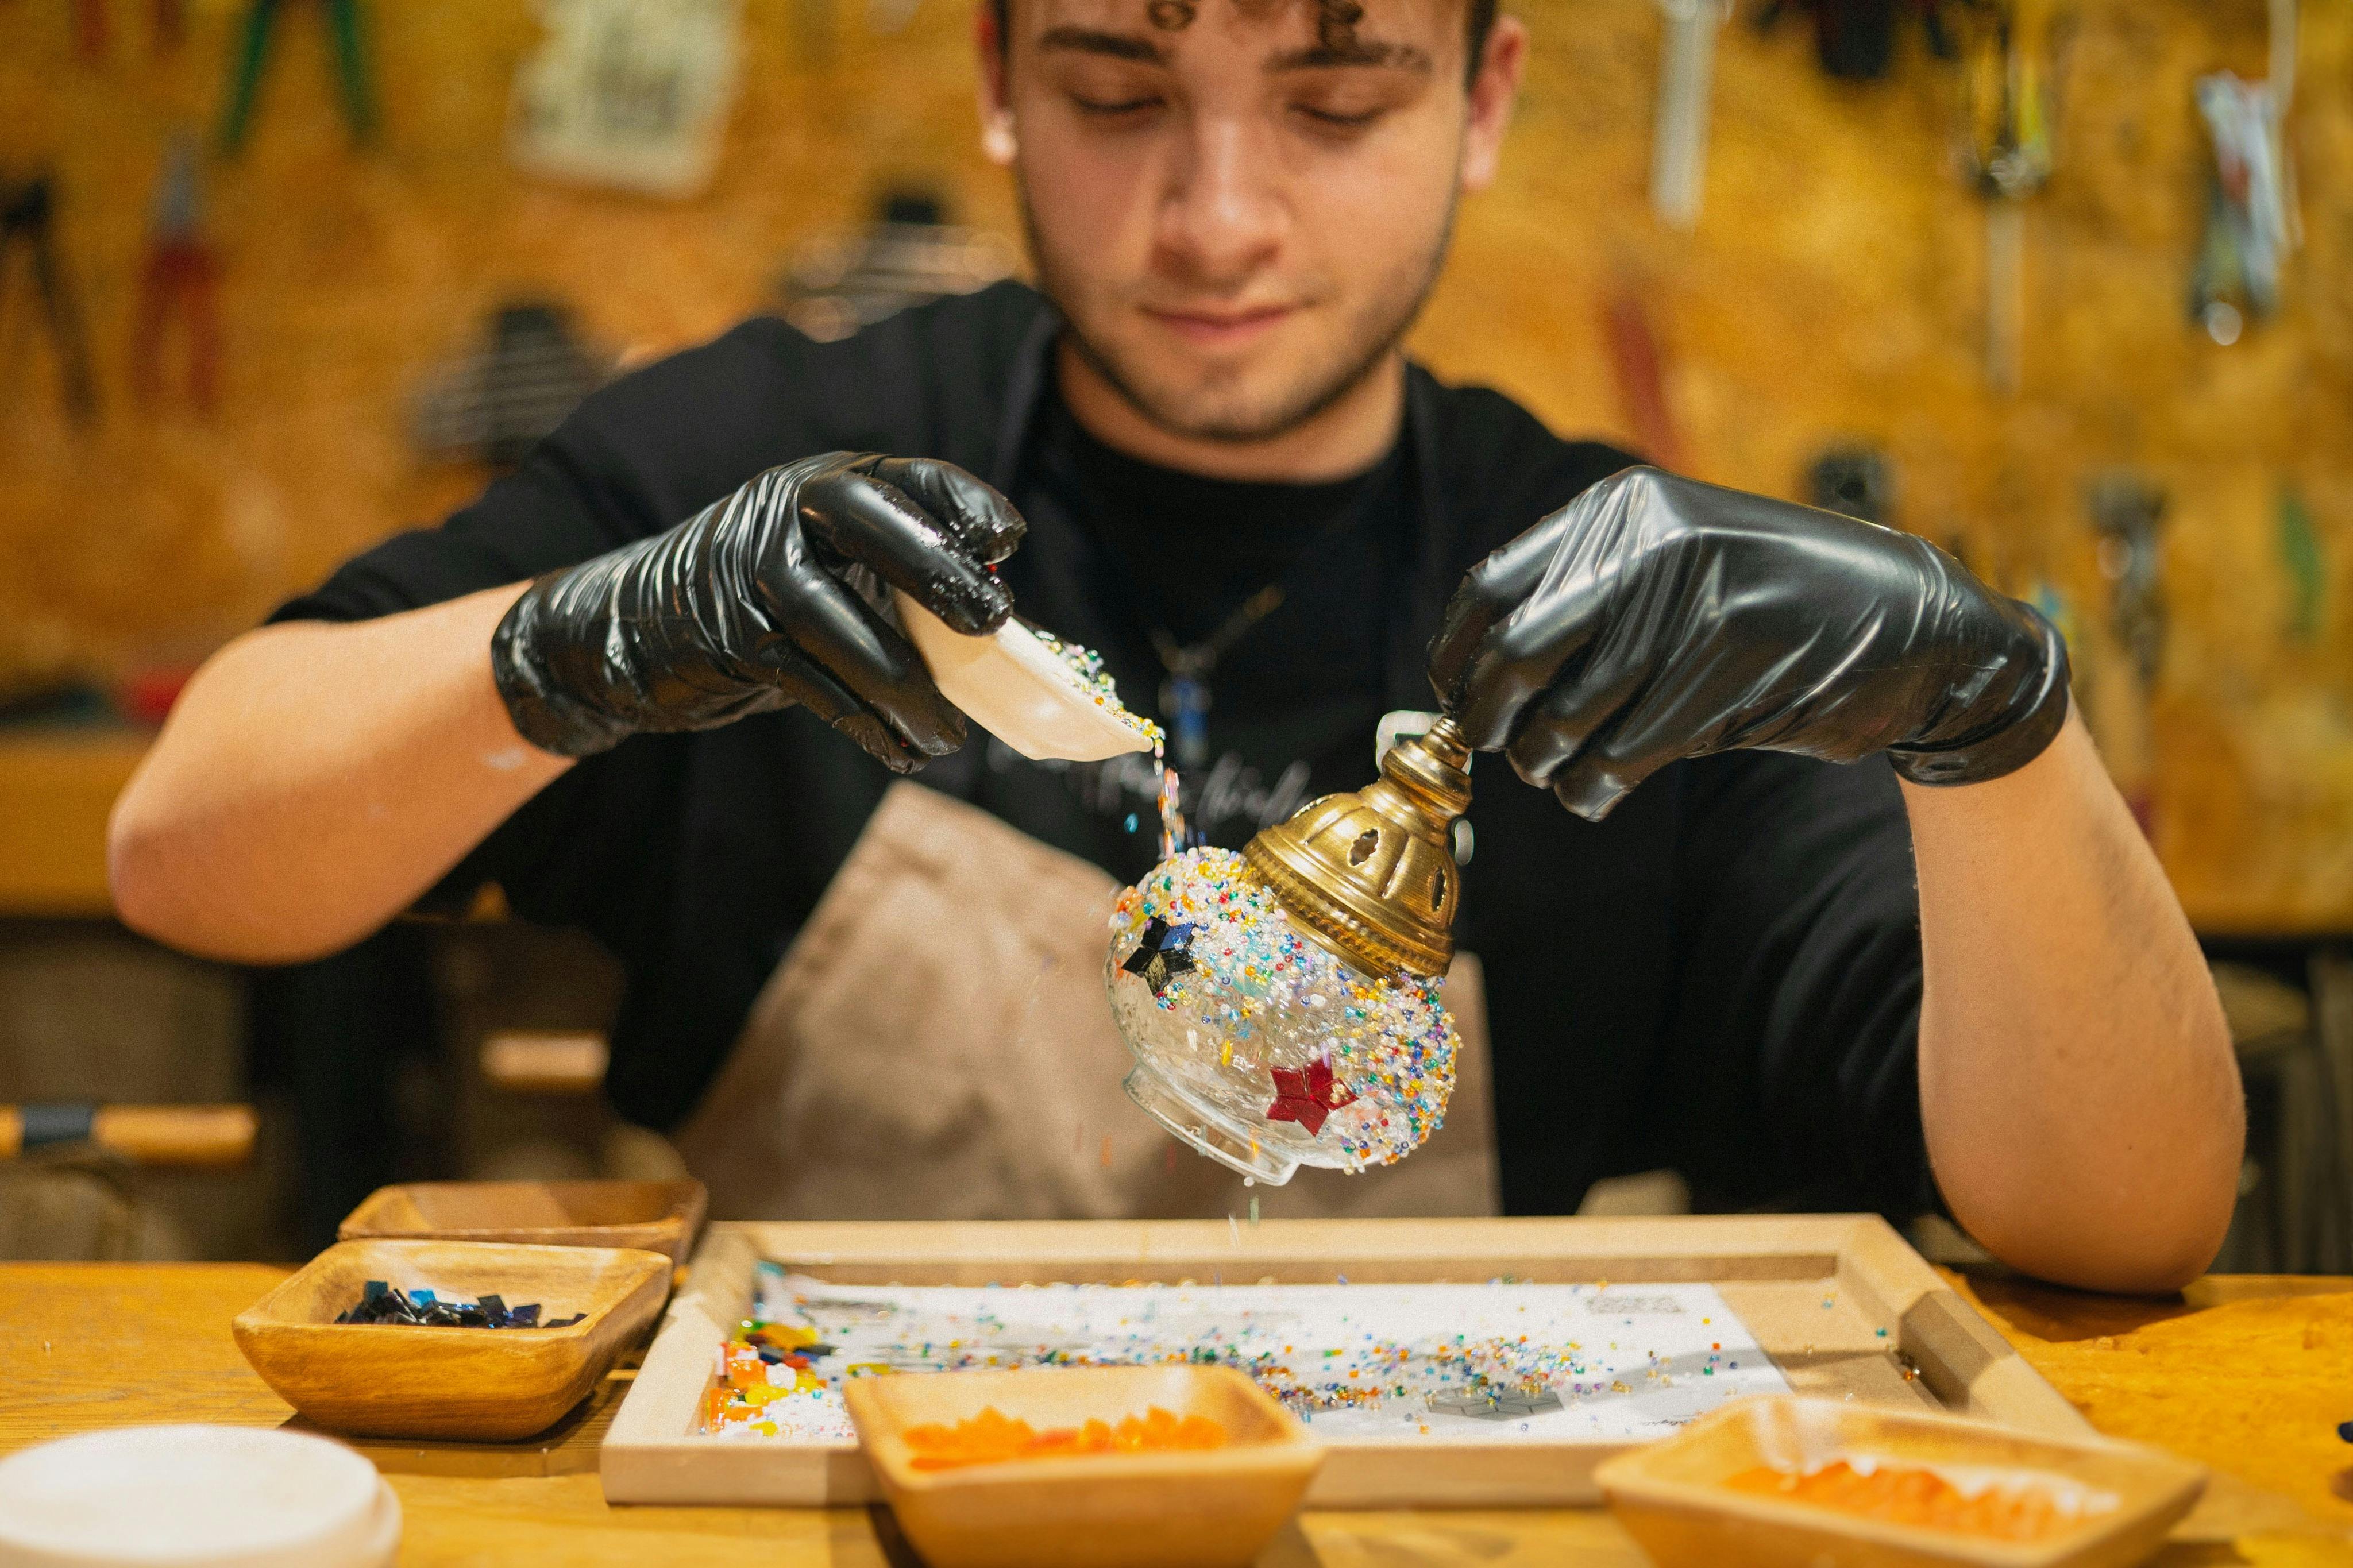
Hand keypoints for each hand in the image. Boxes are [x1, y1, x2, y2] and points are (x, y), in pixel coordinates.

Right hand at [492, 453, 1022, 769]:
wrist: (633, 624)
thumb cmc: (763, 599)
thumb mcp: (828, 568)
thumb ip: (899, 582)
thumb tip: (1007, 634)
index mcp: (823, 486)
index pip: (904, 478)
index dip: (960, 502)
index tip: (1008, 540)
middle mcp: (785, 513)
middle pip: (871, 525)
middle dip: (937, 571)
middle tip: (995, 622)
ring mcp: (751, 572)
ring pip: (842, 625)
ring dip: (905, 689)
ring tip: (949, 736)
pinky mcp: (730, 637)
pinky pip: (812, 684)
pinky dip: (864, 724)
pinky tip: (903, 752)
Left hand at [1427, 467, 2068, 818]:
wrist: (1911, 629)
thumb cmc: (1774, 605)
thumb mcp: (1674, 564)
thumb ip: (1586, 597)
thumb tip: (1477, 674)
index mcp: (1622, 513)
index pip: (1492, 589)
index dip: (1457, 654)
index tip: (1453, 694)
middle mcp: (1648, 553)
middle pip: (1517, 656)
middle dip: (1489, 717)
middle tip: (1495, 745)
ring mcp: (1690, 614)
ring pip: (1565, 717)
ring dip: (1545, 762)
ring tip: (1557, 770)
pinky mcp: (1725, 682)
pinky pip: (1619, 756)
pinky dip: (1592, 789)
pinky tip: (1597, 792)